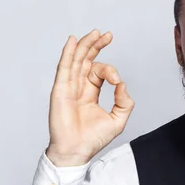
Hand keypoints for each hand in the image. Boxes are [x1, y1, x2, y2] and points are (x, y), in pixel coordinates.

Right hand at [45, 30, 134, 166]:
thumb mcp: (117, 119)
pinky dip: (68, 53)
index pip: (99, 72)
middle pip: (86, 60)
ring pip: (76, 60)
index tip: (116, 82)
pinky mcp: (60, 90)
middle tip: (107, 35)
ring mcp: (68, 87)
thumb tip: (122, 84)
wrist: (76, 150)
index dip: (110, 71)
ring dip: (85, 45)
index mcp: (90, 92)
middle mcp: (78, 87)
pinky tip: (73, 41)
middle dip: (96, 46)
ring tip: (96, 33)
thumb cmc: (93, 139)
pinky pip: (64, 67)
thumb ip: (124, 102)